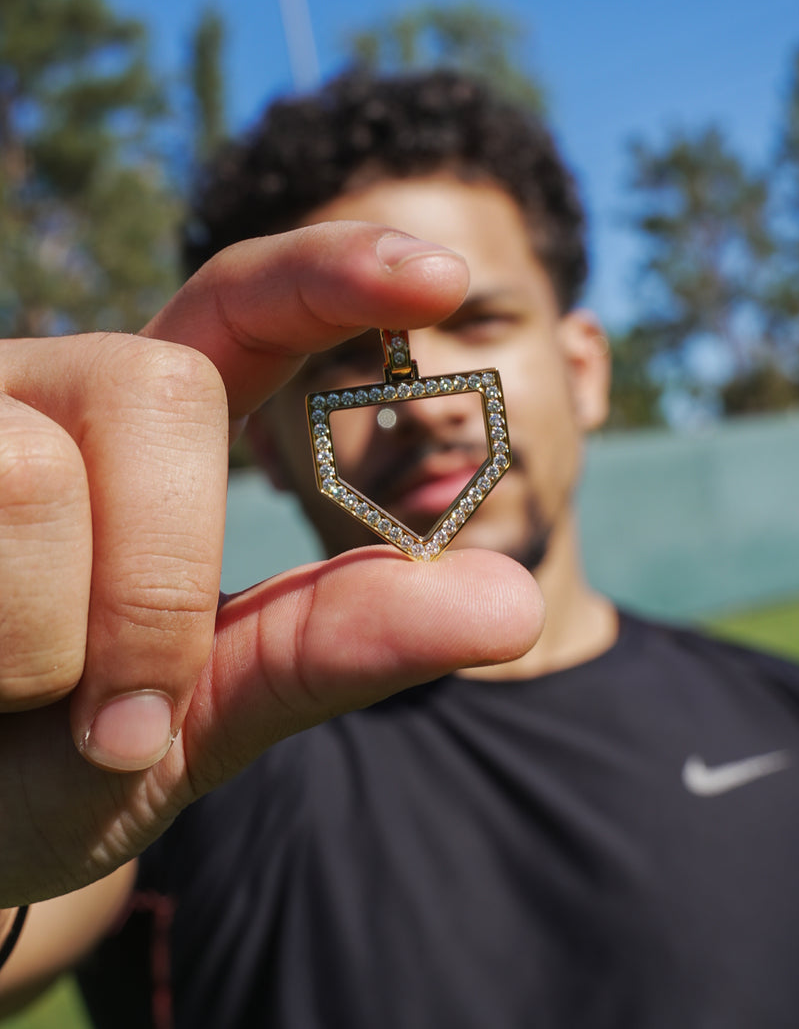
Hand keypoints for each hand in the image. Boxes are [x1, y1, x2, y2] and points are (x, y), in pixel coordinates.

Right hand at [0, 223, 542, 906]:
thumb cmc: (51, 761)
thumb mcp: (201, 717)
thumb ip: (329, 648)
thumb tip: (511, 603)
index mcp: (145, 440)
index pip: (243, 311)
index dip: (332, 275)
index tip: (441, 273)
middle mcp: (50, 398)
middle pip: (161, 388)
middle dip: (159, 578)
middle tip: (120, 718)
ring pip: (37, 473)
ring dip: (51, 644)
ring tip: (13, 699)